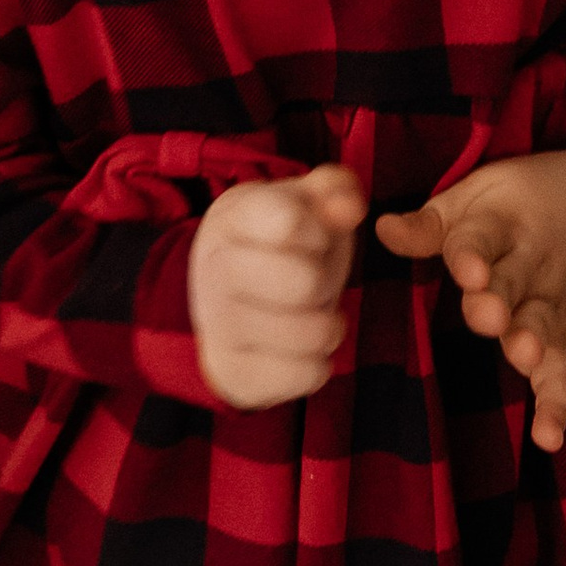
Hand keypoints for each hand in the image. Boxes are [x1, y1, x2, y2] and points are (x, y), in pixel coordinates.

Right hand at [186, 164, 364, 409]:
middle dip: (325, 282)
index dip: (320, 231)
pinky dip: (318, 364)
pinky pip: (307, 375)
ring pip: (312, 334)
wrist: (228, 304)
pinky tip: (299, 349)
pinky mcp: (233, 371)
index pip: (289, 220)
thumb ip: (335, 190)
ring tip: (310, 314)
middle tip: (309, 280)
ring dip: (327, 325)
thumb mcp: (306, 205)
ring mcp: (218, 323)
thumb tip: (350, 209)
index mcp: (235, 216)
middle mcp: (215, 267)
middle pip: (306, 282)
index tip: (310, 237)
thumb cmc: (280, 247)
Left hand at [374, 150, 565, 451]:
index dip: (473, 256)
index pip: (481, 240)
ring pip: (541, 325)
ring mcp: (548, 301)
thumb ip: (427, 226)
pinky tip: (549, 438)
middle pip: (512, 283)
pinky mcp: (562, 333)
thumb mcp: (470, 201)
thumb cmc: (510, 207)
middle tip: (488, 317)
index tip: (468, 272)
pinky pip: (562, 370)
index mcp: (499, 224)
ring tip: (525, 359)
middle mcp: (529, 263)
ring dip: (533, 345)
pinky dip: (557, 403)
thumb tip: (380, 230)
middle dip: (499, 302)